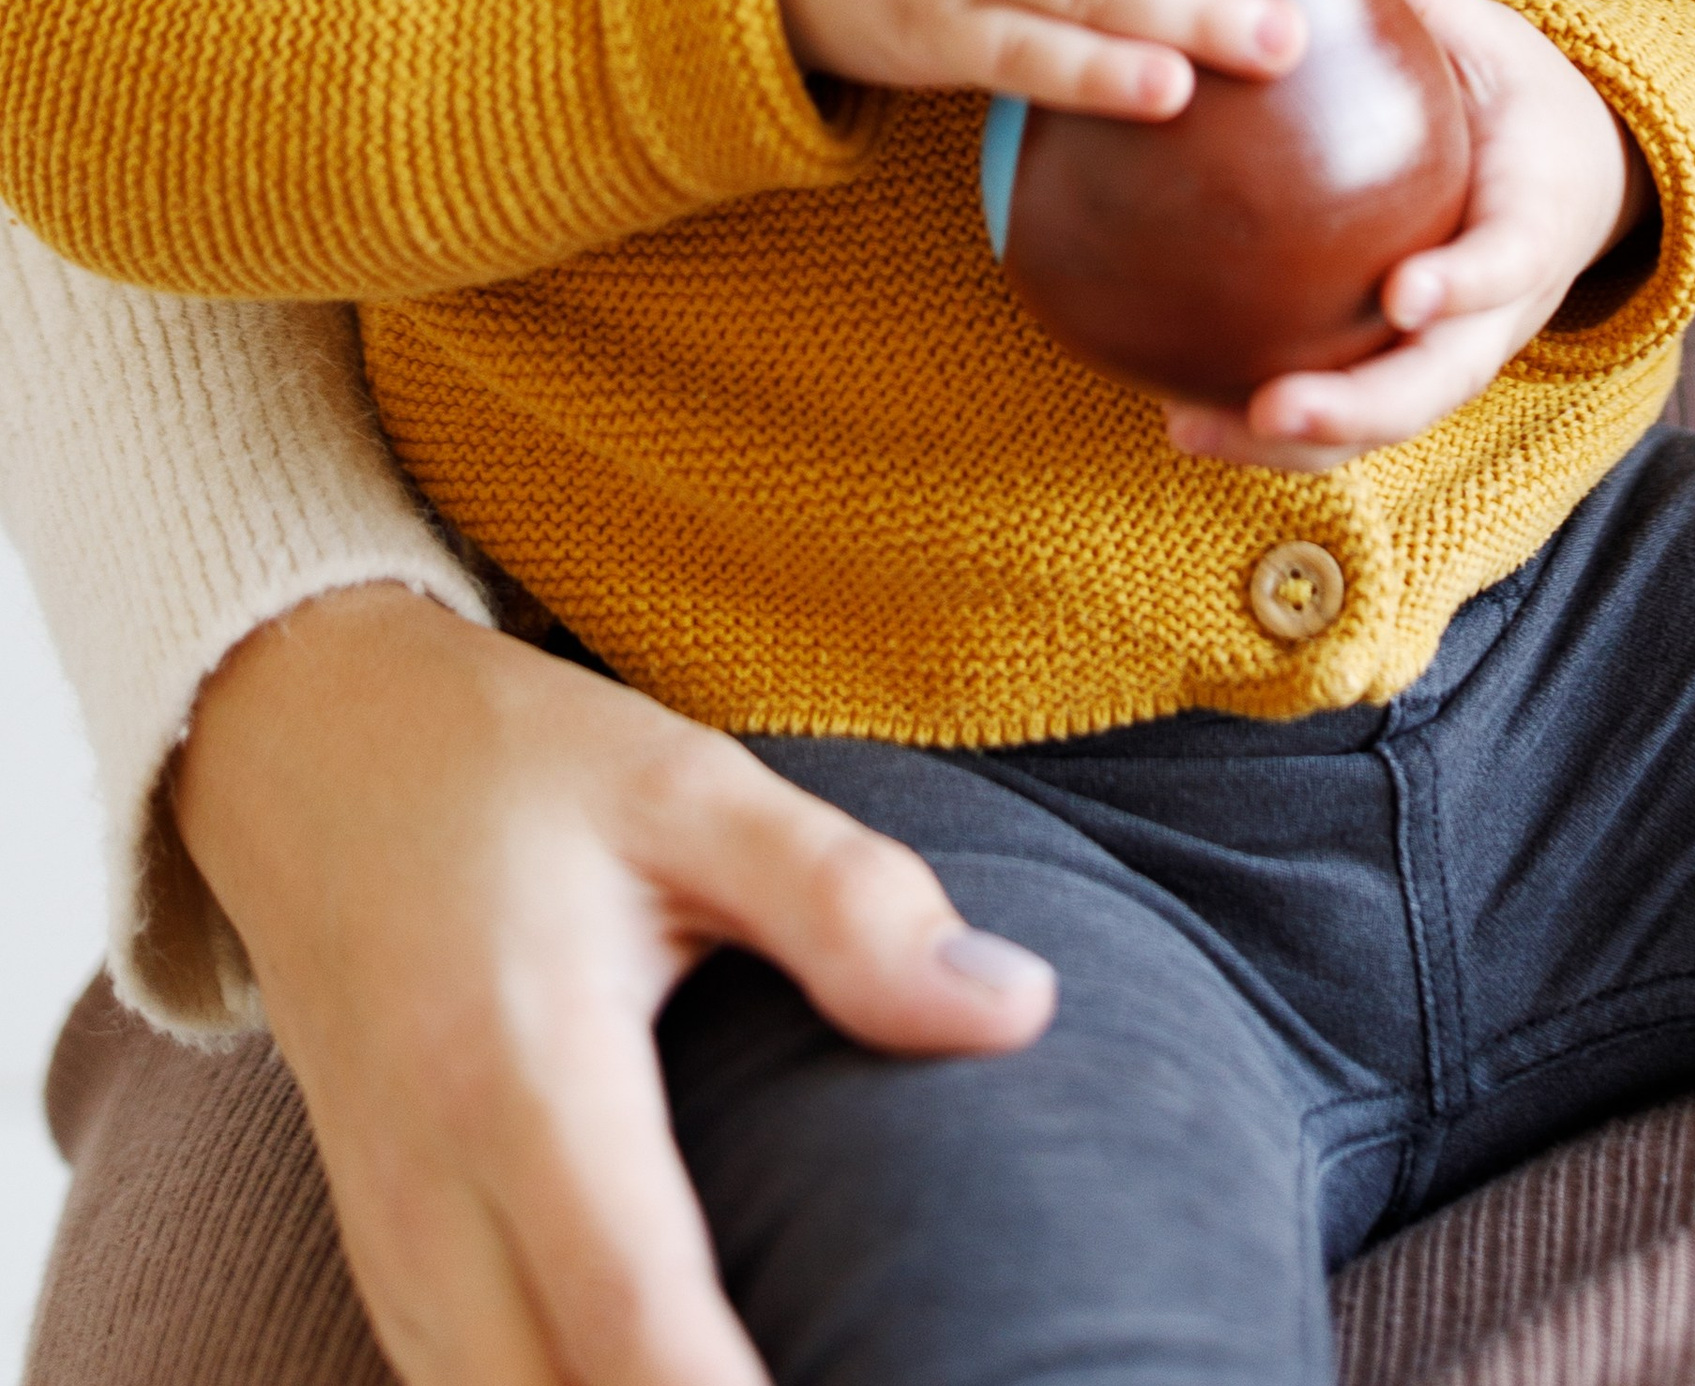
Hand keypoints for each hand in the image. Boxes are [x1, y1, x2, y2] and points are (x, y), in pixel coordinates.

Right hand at [172, 585, 1054, 1385]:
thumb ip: (845, 901)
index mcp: (521, 1068)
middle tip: (858, 1375)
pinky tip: (659, 1380)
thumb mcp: (688, 784)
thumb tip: (1019, 1011)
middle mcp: (433, 1185)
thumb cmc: (510, 763)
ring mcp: (388, 1233)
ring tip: (776, 1380)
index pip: (632, 1311)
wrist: (306, 743)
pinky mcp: (378, 1249)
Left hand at [1164, 0, 1648, 472]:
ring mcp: (1450, 349)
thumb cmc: (1520, 104)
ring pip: (1383, 418)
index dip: (1464, 285)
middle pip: (1439, 379)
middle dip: (1358, 403)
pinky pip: (1344, 418)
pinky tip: (1181, 421)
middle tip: (1277, 405)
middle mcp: (1498, 307)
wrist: (1573, 178)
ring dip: (1294, 440)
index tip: (1405, 295)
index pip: (1508, 262)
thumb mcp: (1496, 48)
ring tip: (1191, 429)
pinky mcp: (1401, 368)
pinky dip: (1269, 435)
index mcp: (1535, 217)